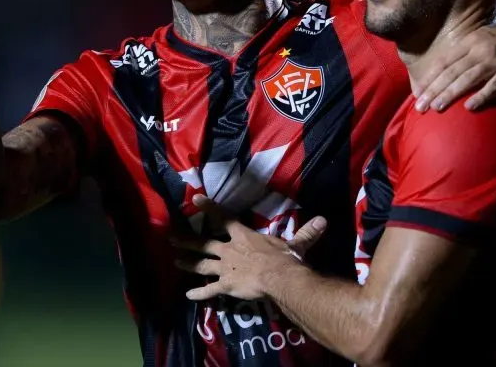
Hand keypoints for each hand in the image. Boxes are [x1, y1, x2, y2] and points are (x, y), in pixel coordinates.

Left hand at [174, 195, 326, 300]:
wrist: (278, 277)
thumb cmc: (284, 258)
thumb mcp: (296, 244)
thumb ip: (306, 234)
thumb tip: (323, 221)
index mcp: (243, 236)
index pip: (223, 218)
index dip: (208, 208)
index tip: (194, 199)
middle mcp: (229, 250)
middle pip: (204, 244)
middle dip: (187, 241)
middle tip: (171, 238)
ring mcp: (225, 268)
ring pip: (201, 265)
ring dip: (188, 264)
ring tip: (175, 262)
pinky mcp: (225, 285)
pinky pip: (209, 290)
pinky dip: (199, 294)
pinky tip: (188, 296)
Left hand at [413, 14, 495, 111]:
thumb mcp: (480, 38)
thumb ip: (464, 54)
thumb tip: (444, 72)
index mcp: (469, 42)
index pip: (444, 62)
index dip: (430, 78)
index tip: (417, 92)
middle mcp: (479, 50)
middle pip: (451, 72)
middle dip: (433, 90)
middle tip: (420, 107)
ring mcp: (494, 60)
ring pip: (467, 79)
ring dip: (450, 94)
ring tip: (436, 107)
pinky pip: (493, 86)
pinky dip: (481, 96)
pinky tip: (469, 107)